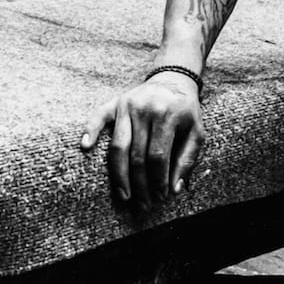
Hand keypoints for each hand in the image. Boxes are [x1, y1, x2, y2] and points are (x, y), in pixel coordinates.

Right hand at [79, 72, 202, 210]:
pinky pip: (99, 116)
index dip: (158, 180)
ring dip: (120, 175)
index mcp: (168, 115)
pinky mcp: (115, 102)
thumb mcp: (197, 132)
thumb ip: (187, 160)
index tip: (160, 197)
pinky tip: (86, 146)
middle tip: (142, 205)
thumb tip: (175, 189)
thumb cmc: (186, 111)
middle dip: (140, 184)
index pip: (158, 156)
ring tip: (124, 195)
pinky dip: (91, 130)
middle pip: (137, 155)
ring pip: (118, 146)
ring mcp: (127, 105)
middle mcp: (145, 109)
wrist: (173, 79)